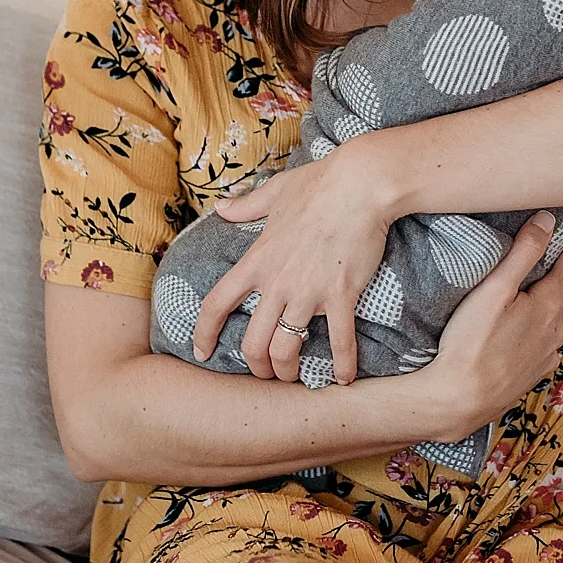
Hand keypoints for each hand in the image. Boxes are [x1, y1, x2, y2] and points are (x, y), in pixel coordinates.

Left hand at [191, 142, 390, 383]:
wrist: (360, 184)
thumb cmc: (319, 184)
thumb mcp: (275, 192)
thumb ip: (246, 206)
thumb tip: (221, 208)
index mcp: (257, 260)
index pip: (216, 303)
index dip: (204, 332)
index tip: (201, 351)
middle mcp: (277, 282)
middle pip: (252, 341)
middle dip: (256, 365)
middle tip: (265, 370)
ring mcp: (308, 292)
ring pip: (286, 349)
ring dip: (287, 370)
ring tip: (294, 376)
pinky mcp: (341, 295)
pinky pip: (339, 341)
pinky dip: (343, 365)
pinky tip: (345, 378)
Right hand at [422, 205, 562, 440]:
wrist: (458, 402)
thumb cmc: (470, 343)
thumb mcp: (494, 290)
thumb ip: (523, 253)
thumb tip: (548, 220)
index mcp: (551, 304)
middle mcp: (558, 328)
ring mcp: (548, 352)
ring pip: (557, 311)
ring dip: (554, 291)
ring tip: (541, 275)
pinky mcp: (535, 370)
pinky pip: (546, 335)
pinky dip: (543, 318)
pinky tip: (527, 318)